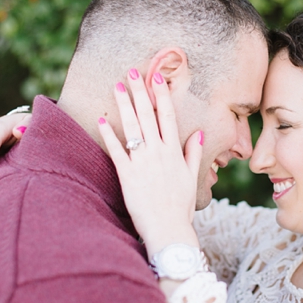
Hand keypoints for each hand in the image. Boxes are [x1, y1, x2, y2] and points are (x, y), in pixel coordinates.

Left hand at [98, 70, 202, 256]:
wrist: (168, 229)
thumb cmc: (180, 206)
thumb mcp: (192, 178)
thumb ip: (193, 154)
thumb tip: (199, 133)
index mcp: (175, 152)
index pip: (168, 117)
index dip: (161, 96)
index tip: (156, 79)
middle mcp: (159, 153)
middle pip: (148, 116)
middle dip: (140, 93)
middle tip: (132, 73)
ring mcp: (142, 163)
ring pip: (132, 128)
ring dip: (123, 105)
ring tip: (116, 87)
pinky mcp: (127, 175)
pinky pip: (116, 150)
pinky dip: (109, 134)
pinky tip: (102, 119)